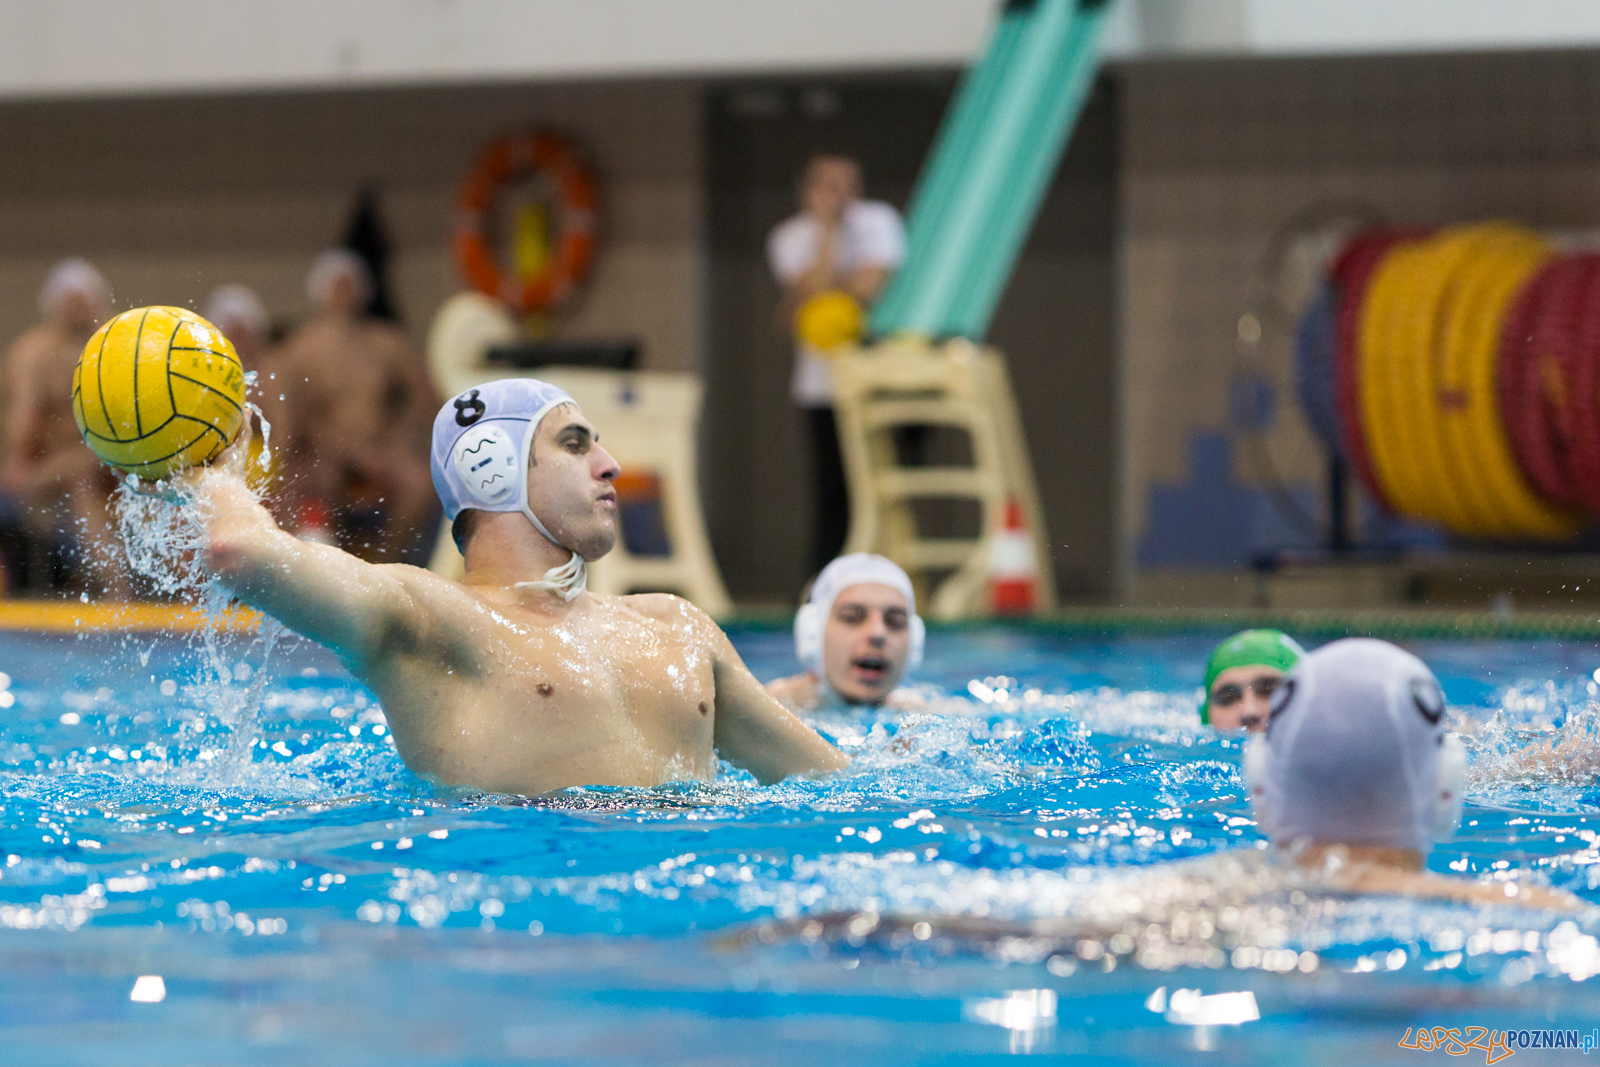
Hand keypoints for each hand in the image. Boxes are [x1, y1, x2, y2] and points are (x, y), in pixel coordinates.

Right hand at [121, 417, 253, 503]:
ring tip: (113, 456)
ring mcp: (170, 488)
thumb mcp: (237, 448)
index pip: (184, 458)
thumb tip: (248, 408)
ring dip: (130, 468)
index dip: (175, 447)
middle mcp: (182, 481)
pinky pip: (139, 486)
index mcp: (198, 472)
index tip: (167, 434)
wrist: (221, 496)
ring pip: (146, 478)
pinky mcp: (162, 493)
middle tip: (138, 441)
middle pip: (162, 468)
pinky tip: (112, 466)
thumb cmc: (231, 475)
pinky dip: (125, 478)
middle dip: (150, 457)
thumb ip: (241, 428)